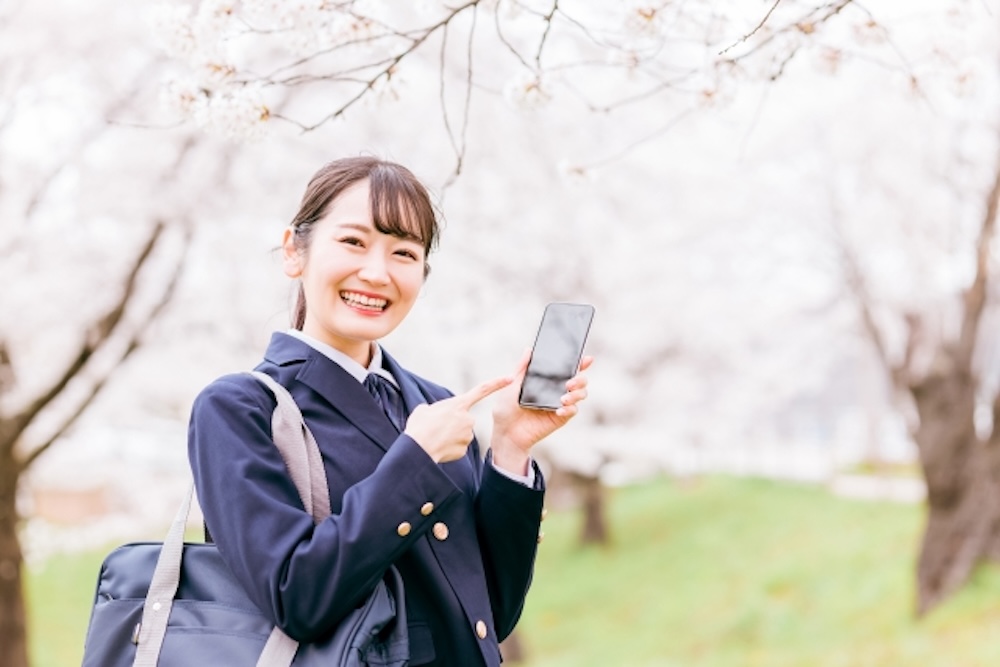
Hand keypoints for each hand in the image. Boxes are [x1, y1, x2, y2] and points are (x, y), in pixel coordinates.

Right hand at [404, 375, 511, 462]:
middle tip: (437, 428)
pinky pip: (458, 447)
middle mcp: (468, 419)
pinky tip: (439, 447)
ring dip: (450, 436)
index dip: (497, 383)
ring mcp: (468, 435)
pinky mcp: (464, 450)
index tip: (510, 378)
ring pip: (462, 434)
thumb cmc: (419, 427)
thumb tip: (437, 415)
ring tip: (435, 437)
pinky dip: (449, 448)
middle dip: (453, 424)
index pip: (482, 390)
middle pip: (464, 420)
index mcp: (458, 404)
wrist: (418, 448)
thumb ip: (436, 409)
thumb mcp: (424, 410)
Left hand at [490, 351, 593, 474]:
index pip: (567, 369)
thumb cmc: (506, 408)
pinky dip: (569, 409)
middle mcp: (557, 390)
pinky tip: (559, 410)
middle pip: (580, 381)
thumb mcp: (512, 384)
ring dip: (576, 394)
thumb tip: (529, 349)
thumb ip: (522, 367)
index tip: (587, 359)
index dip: (580, 363)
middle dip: (580, 379)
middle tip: (569, 382)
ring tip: (563, 398)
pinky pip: (572, 411)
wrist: (505, 431)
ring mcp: (560, 404)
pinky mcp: (560, 418)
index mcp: (547, 380)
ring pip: (581, 395)